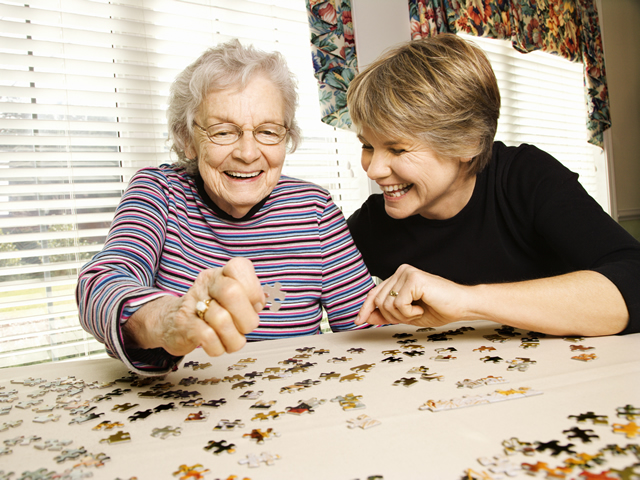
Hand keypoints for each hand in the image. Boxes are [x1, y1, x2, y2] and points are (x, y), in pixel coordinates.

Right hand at [128, 257, 264, 356]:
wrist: (171, 322)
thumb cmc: (209, 311)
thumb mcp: (231, 298)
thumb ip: (249, 297)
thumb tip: (262, 301)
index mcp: (221, 274)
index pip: (239, 267)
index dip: (253, 289)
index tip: (255, 304)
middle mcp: (206, 284)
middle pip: (232, 293)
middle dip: (247, 318)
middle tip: (245, 327)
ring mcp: (193, 303)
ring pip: (222, 320)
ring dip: (234, 338)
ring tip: (231, 339)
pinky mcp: (184, 324)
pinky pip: (208, 337)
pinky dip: (218, 347)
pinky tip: (217, 345)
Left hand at [355, 264, 471, 327]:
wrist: (463, 306)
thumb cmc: (439, 309)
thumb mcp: (407, 315)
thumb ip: (386, 314)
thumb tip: (365, 317)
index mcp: (398, 277)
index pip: (375, 293)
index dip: (365, 308)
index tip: (358, 321)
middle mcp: (400, 271)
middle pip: (378, 301)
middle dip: (391, 316)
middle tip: (412, 316)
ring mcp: (406, 273)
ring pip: (386, 304)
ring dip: (402, 315)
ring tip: (419, 311)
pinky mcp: (413, 278)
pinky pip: (398, 303)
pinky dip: (409, 313)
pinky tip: (422, 308)